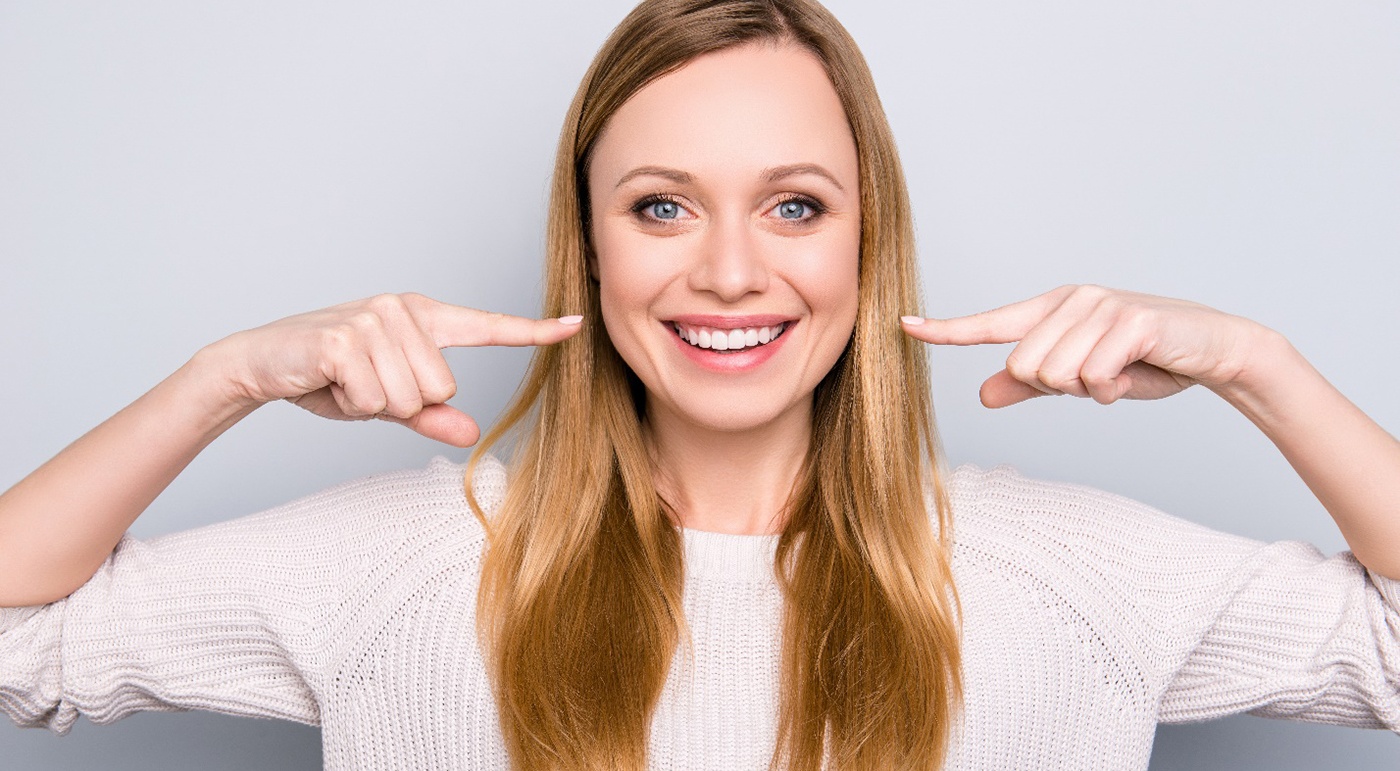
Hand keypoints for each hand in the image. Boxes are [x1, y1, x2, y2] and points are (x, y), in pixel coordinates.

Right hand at [209, 293, 582, 445]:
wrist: (262, 362)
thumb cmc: (329, 378)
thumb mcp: (387, 401)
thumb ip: (430, 415)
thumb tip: (472, 433)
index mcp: (422, 317)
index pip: (487, 328)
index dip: (533, 332)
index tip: (576, 325)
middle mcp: (402, 309)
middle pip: (444, 388)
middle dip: (402, 403)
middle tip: (363, 385)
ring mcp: (374, 319)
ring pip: (412, 397)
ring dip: (374, 403)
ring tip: (345, 381)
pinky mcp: (346, 338)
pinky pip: (377, 397)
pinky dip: (351, 402)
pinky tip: (329, 380)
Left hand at [902, 284, 1268, 407]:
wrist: (1213, 350)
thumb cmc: (1145, 362)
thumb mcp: (1081, 378)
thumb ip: (1031, 386)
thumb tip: (982, 394)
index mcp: (1052, 310)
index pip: (990, 323)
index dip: (947, 329)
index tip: (904, 325)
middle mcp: (1072, 300)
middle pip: (1024, 367)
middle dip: (1058, 388)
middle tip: (1096, 378)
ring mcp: (1101, 306)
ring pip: (1056, 374)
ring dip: (1088, 390)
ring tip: (1117, 374)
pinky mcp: (1131, 321)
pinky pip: (1093, 376)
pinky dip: (1112, 390)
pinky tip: (1134, 374)